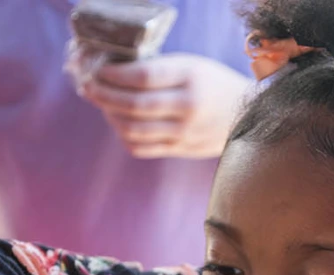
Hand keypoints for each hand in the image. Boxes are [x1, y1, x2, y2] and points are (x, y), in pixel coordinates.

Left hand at [76, 53, 250, 159]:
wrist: (245, 115)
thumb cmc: (212, 84)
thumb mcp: (191, 66)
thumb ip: (158, 69)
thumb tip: (113, 73)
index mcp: (191, 77)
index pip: (142, 76)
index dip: (114, 74)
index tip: (99, 70)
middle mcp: (187, 106)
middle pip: (132, 105)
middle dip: (103, 95)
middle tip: (89, 87)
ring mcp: (184, 132)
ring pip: (132, 129)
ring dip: (110, 116)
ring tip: (103, 105)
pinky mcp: (181, 149)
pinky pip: (141, 147)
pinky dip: (123, 135)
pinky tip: (120, 124)